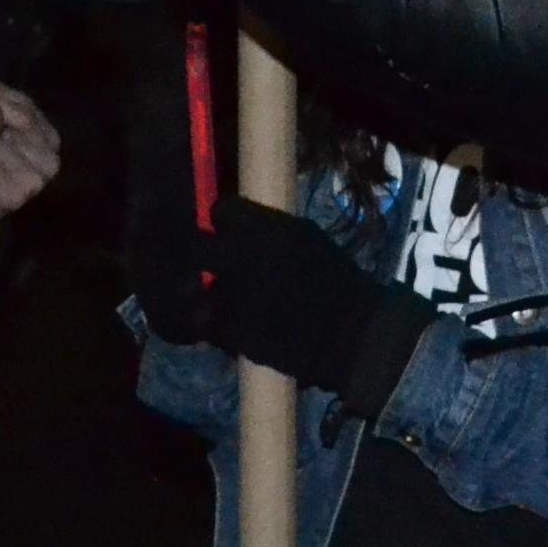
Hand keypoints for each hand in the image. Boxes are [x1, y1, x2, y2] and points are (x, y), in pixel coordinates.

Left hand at [198, 202, 434, 419]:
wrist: (350, 336)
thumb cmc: (336, 281)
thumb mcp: (305, 238)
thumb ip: (269, 229)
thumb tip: (241, 225)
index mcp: (265, 229)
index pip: (221, 210)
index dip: (224, 221)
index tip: (229, 230)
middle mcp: (241, 258)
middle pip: (197, 247)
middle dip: (204, 253)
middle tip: (216, 263)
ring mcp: (232, 297)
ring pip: (208, 289)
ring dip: (221, 294)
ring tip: (247, 303)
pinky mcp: (231, 332)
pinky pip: (214, 323)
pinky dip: (226, 325)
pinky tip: (250, 325)